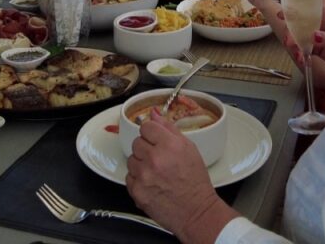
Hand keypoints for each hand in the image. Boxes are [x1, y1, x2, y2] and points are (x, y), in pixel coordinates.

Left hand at [127, 113, 224, 237]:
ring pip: (131, 159)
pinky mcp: (136, 191)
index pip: (146, 126)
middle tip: (160, 160)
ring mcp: (143, 175)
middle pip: (137, 142)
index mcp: (169, 145)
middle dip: (147, 149)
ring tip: (156, 173)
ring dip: (141, 164)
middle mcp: (154, 158)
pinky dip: (138, 180)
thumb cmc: (195, 181)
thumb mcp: (189, 148)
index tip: (157, 140)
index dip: (152, 134)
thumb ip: (169, 129)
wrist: (195, 211)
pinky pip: (129, 177)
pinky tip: (152, 184)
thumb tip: (153, 113)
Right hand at [272, 7, 324, 90]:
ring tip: (296, 53)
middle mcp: (322, 24)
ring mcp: (319, 37)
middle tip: (290, 41)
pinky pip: (305, 49)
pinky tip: (301, 59)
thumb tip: (313, 36)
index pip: (310, 10)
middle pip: (302, 24)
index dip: (296, 10)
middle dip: (293, 32)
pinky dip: (301, 54)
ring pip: (301, 37)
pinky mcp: (318, 49)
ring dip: (296, 44)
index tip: (283, 13)